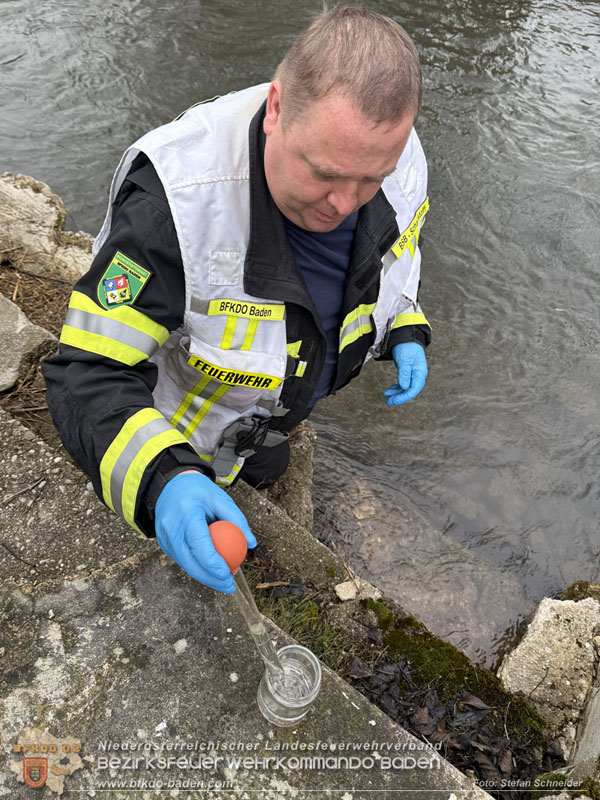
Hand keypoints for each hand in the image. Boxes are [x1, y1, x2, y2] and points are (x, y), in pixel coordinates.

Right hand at [155, 471, 255, 592]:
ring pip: (186, 565)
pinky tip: (211, 570)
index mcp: (186, 514)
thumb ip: (237, 519)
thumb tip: (251, 543)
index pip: (200, 546)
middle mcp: (172, 528)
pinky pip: (182, 560)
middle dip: (211, 579)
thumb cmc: (197, 490)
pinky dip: (197, 566)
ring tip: (224, 580)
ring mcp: (165, 538)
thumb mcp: (220, 498)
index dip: (214, 564)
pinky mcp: (164, 544)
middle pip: (191, 562)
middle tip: (229, 586)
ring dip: (205, 576)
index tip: (229, 574)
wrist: (169, 485)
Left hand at [383, 342, 426, 405]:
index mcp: (420, 373)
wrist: (406, 337)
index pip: (413, 390)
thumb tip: (404, 387)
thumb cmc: (406, 347)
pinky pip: (403, 383)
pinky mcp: (407, 372)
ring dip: (396, 393)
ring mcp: (413, 374)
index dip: (404, 397)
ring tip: (386, 395)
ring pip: (405, 388)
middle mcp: (418, 375)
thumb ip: (404, 374)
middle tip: (389, 401)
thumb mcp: (404, 360)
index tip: (394, 400)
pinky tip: (389, 390)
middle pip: (410, 391)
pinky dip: (396, 387)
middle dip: (399, 397)